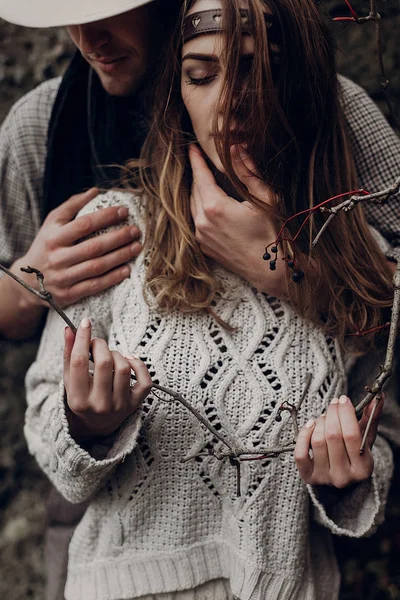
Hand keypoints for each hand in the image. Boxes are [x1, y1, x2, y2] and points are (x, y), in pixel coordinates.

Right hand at [12, 188, 141, 308]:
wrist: (27, 281)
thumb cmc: (46, 245)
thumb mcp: (52, 223)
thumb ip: (72, 206)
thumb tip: (96, 191)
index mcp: (54, 236)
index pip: (84, 224)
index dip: (106, 217)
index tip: (124, 211)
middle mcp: (57, 257)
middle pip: (93, 247)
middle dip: (118, 238)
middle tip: (135, 230)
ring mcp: (63, 277)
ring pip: (96, 267)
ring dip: (120, 257)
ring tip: (137, 247)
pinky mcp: (69, 294)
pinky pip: (95, 285)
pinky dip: (113, 278)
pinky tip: (127, 270)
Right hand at [63, 318, 151, 440]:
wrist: (97, 424)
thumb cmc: (82, 396)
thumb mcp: (69, 379)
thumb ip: (69, 354)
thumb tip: (69, 329)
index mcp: (78, 399)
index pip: (79, 362)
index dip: (83, 338)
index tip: (86, 322)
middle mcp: (99, 405)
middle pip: (103, 363)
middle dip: (100, 345)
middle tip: (96, 344)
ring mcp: (119, 406)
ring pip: (123, 368)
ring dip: (117, 354)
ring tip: (109, 356)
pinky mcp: (135, 404)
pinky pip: (144, 380)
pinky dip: (138, 365)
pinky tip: (129, 360)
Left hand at [189, 144, 283, 295]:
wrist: (269, 268)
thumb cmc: (271, 233)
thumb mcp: (264, 198)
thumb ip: (247, 172)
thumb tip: (236, 148)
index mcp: (215, 207)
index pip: (201, 176)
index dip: (196, 160)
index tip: (192, 147)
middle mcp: (202, 222)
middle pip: (195, 190)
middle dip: (198, 174)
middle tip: (200, 160)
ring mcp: (201, 236)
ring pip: (193, 206)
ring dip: (198, 191)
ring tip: (205, 180)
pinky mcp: (204, 246)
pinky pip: (197, 221)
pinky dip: (201, 208)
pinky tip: (210, 203)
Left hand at [294, 394, 381, 487]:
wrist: (341, 475)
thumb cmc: (354, 452)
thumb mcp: (366, 438)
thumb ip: (372, 418)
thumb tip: (378, 397)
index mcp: (363, 468)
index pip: (352, 435)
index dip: (345, 413)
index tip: (343, 399)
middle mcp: (344, 477)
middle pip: (333, 436)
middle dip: (332, 414)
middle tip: (333, 404)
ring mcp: (325, 478)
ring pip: (318, 441)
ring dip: (319, 422)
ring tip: (324, 417)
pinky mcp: (309, 476)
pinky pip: (301, 453)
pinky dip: (303, 435)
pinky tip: (310, 425)